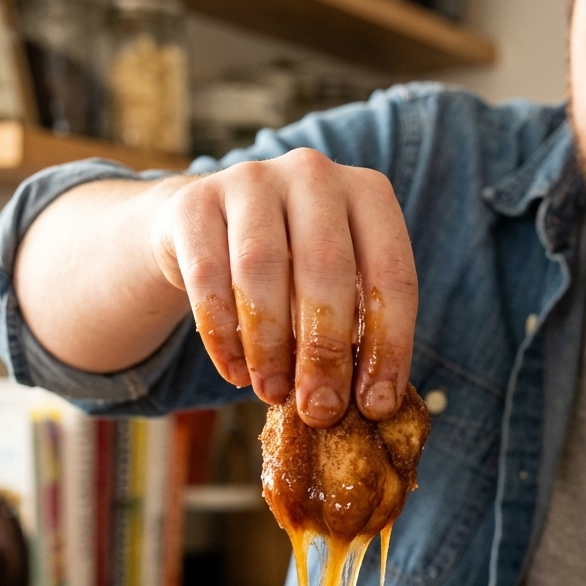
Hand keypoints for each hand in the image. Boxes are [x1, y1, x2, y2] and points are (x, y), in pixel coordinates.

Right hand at [150, 149, 418, 427]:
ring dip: (270, 345)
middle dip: (325, 352)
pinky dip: (222, 334)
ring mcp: (251, 179)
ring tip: (274, 394)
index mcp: (369, 194)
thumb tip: (372, 408)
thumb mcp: (336, 288)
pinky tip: (235, 373)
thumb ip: (356, 334)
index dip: (389, 346)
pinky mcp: (194, 201)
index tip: (375, 406)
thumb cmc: (292, 270)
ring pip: (262, 269)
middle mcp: (314, 174)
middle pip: (326, 269)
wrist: (208, 227)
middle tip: (320, 410)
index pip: (390, 275)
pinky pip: (207, 275)